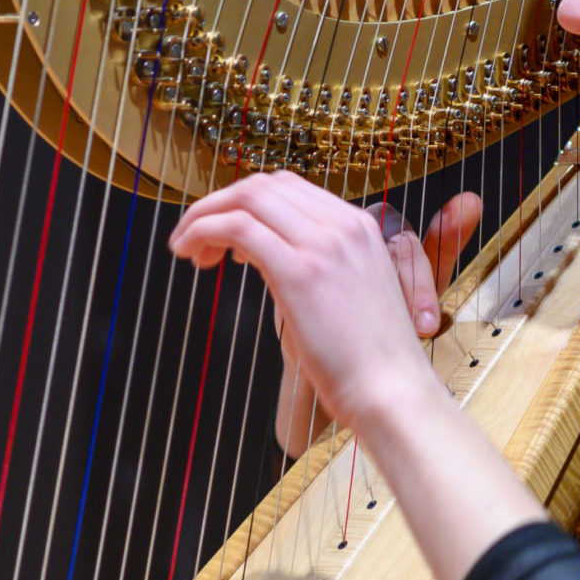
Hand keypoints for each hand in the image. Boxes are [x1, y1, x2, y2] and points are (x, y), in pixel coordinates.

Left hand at [167, 172, 478, 437]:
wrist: (393, 392)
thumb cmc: (368, 361)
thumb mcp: (349, 296)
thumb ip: (316, 267)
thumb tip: (264, 258)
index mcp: (360, 226)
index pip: (288, 188)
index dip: (246, 203)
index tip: (225, 235)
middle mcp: (343, 226)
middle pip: (263, 186)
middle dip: (219, 204)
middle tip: (194, 239)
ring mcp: (323, 245)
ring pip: (246, 200)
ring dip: (204, 216)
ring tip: (186, 248)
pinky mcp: (300, 272)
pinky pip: (238, 228)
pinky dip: (204, 232)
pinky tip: (193, 255)